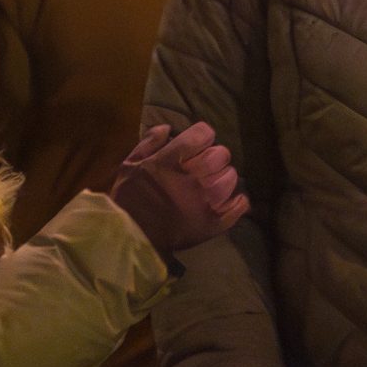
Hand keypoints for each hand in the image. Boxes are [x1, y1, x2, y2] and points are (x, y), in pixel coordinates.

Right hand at [112, 122, 249, 253]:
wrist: (130, 237)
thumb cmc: (128, 199)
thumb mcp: (129, 164)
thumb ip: (149, 143)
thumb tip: (168, 128)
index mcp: (171, 160)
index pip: (202, 134)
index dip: (202, 135)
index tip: (198, 142)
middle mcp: (192, 177)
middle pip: (221, 154)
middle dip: (215, 155)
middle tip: (206, 164)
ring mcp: (205, 201)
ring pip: (231, 178)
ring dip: (224, 177)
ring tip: (215, 182)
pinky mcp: (212, 223)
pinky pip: (237, 208)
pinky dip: (238, 202)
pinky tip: (231, 200)